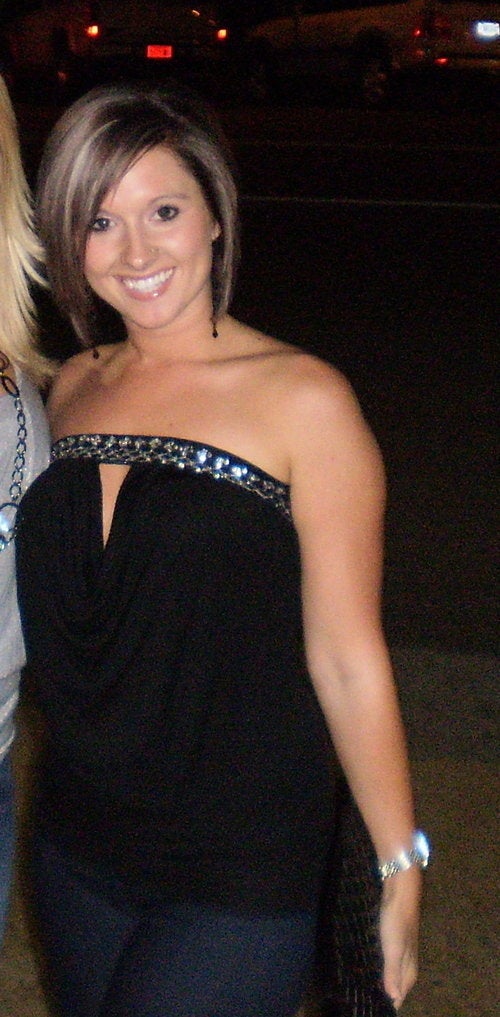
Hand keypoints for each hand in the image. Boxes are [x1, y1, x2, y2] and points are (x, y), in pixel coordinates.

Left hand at [379, 867, 421, 1008]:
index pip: (402, 992)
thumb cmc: (396, 920)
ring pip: (396, 970)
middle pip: (401, 983)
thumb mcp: (393, 949)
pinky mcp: (396, 935)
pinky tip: (375, 962)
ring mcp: (403, 946)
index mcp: (409, 966)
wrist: (400, 890)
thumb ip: (392, 973)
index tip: (379, 1008)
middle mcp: (409, 959)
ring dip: (387, 979)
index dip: (393, 1001)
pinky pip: (390, 957)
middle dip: (391, 993)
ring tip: (373, 986)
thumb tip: (393, 999)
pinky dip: (384, 964)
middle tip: (374, 1000)